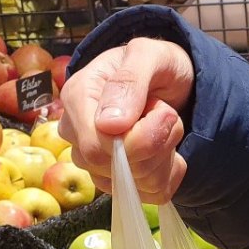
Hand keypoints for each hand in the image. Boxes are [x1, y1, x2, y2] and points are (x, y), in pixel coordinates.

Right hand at [58, 37, 194, 203]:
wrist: (171, 81)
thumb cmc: (156, 65)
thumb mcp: (149, 55)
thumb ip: (130, 80)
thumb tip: (108, 125)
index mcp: (77, 99)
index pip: (96, 146)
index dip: (139, 139)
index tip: (165, 113)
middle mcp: (79, 136)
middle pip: (117, 169)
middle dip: (157, 144)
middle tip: (168, 115)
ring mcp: (97, 163)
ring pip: (137, 184)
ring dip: (166, 155)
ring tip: (166, 125)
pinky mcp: (121, 183)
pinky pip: (151, 193)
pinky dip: (171, 171)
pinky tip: (169, 149)